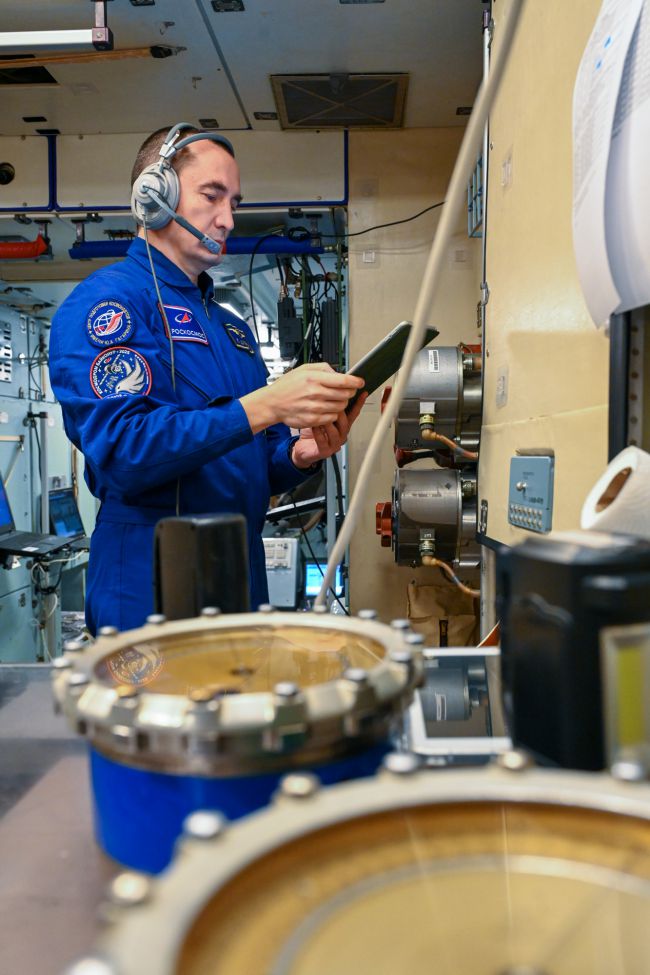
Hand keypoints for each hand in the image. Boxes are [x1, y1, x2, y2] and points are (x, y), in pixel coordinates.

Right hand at [240, 363, 364, 432]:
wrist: (272, 403)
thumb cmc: (287, 386)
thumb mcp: (303, 369)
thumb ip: (323, 368)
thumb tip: (339, 373)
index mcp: (314, 378)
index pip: (343, 381)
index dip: (356, 382)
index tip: (360, 382)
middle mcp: (315, 393)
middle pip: (345, 394)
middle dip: (349, 392)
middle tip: (346, 391)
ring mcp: (315, 408)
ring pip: (341, 407)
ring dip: (341, 403)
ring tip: (334, 399)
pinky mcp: (313, 420)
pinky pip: (332, 417)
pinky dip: (333, 413)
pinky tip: (327, 408)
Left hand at [291, 391, 367, 467]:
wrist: (304, 449)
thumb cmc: (312, 433)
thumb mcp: (322, 416)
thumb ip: (329, 406)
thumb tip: (333, 389)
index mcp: (342, 426)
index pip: (353, 413)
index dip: (359, 404)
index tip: (362, 393)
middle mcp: (341, 435)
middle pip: (345, 422)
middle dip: (339, 412)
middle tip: (331, 403)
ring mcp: (334, 444)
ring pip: (334, 432)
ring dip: (327, 422)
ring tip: (320, 415)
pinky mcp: (325, 451)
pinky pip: (322, 441)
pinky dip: (318, 433)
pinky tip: (313, 426)